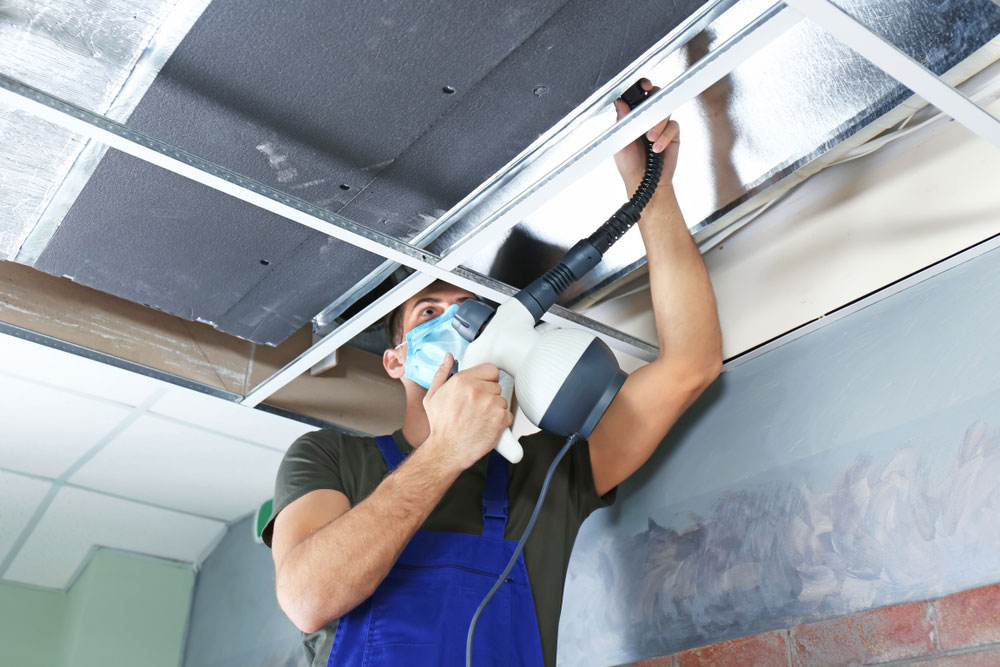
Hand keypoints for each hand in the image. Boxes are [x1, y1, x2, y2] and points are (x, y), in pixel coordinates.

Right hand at [421, 354, 513, 470]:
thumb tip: (448, 358)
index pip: (491, 370)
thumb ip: (442, 374)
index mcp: (462, 380)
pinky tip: (487, 426)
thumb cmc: (440, 426)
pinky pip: (508, 415)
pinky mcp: (499, 419)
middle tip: (476, 409)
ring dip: (495, 409)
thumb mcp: (432, 396)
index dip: (486, 380)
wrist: (447, 450)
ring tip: (480, 419)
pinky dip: (501, 422)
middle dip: (489, 396)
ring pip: (502, 401)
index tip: (481, 390)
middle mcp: (477, 389)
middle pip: (496, 386)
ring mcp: (490, 404)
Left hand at [612, 78, 679, 193]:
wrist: (644, 183)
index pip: (637, 96)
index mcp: (632, 117)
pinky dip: (665, 137)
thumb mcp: (620, 143)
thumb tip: (620, 103)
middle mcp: (647, 118)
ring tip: (650, 138)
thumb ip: (622, 122)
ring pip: (665, 110)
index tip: (643, 85)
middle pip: (655, 96)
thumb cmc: (629, 165)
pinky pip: (673, 126)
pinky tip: (658, 148)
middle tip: (651, 103)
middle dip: (655, 95)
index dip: (640, 86)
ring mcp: (661, 125)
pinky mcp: (673, 134)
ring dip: (658, 123)